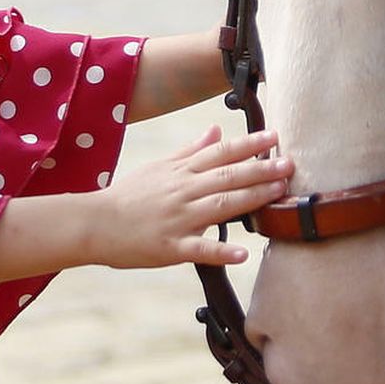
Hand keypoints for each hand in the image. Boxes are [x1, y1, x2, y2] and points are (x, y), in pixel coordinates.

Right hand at [94, 125, 290, 268]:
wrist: (95, 223)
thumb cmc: (128, 196)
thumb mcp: (159, 167)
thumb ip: (191, 150)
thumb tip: (216, 130)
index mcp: (181, 172)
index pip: (220, 153)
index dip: (248, 145)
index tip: (274, 137)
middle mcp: (183, 191)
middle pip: (226, 177)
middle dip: (260, 170)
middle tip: (290, 164)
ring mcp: (178, 219)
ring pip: (219, 207)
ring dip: (251, 199)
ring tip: (278, 194)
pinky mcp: (171, 247)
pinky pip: (199, 249)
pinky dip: (221, 250)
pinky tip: (244, 253)